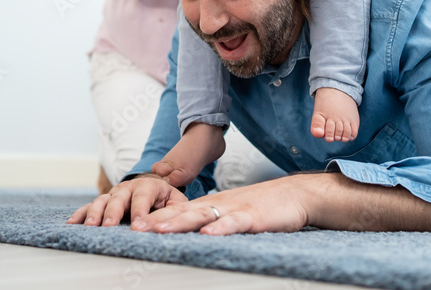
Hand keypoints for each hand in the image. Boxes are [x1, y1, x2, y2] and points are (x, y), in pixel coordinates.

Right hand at [66, 174, 186, 226]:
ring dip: (94, 214)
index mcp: (148, 186)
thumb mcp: (175, 200)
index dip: (139, 211)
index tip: (136, 227)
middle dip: (113, 213)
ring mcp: (114, 194)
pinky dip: (80, 214)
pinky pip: (89, 206)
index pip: (143, 197)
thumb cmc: (165, 198)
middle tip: (109, 226)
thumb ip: (175, 208)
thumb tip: (170, 221)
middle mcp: (128, 188)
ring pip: (101, 201)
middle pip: (118, 198)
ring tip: (90, 227)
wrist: (154, 185)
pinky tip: (72, 223)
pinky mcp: (104, 201)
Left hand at [130, 174, 313, 235]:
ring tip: (159, 229)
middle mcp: (219, 205)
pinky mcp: (253, 217)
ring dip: (179, 222)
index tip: (135, 225)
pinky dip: (220, 228)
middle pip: (184, 212)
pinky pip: (234, 223)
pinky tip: (207, 234)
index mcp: (213, 205)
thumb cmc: (263, 206)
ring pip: (203, 215)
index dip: (157, 218)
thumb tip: (190, 232)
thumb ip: (212, 220)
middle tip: (136, 228)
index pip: (180, 210)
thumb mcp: (232, 212)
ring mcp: (235, 210)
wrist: (295, 195)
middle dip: (159, 220)